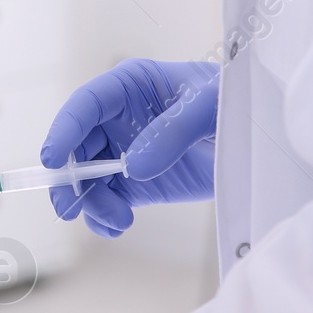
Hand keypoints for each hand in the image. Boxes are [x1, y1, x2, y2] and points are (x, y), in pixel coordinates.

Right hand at [40, 58, 219, 236]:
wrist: (260, 138)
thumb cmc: (236, 103)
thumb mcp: (211, 107)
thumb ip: (173, 132)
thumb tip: (132, 167)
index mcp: (129, 87)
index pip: (85, 105)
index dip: (64, 130)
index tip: (52, 160)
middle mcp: (118, 119)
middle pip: (75, 147)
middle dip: (69, 179)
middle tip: (70, 208)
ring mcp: (124, 153)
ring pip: (86, 179)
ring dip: (91, 203)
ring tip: (117, 220)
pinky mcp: (136, 183)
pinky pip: (107, 200)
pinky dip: (104, 217)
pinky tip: (117, 225)